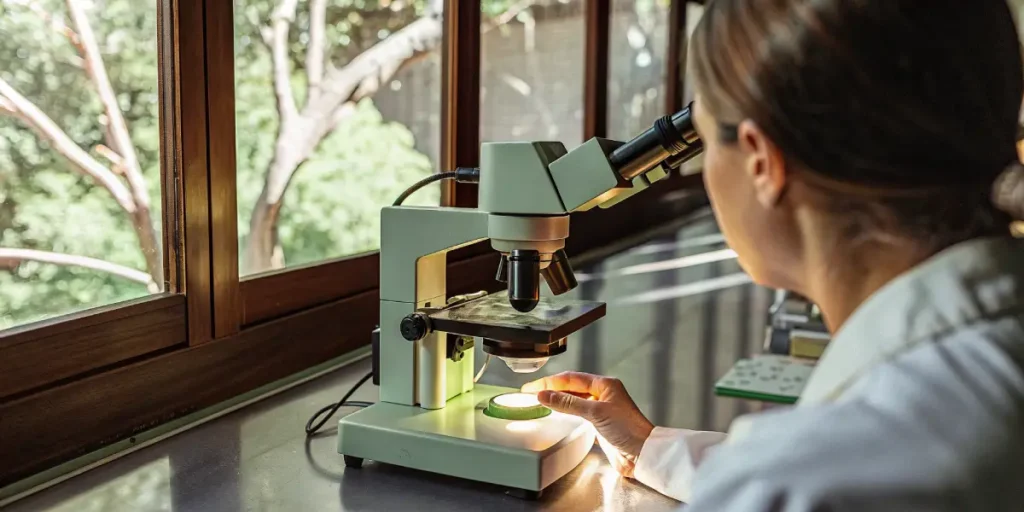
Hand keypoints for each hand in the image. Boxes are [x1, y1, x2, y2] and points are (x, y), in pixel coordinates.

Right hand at [522, 372, 654, 477]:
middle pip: (572, 387)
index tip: (533, 387)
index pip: (571, 379)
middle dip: (552, 388)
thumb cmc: (629, 429)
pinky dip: (566, 412)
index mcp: (605, 385)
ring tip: (541, 401)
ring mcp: (602, 409)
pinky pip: (579, 413)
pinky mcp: (600, 424)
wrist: (642, 453)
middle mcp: (603, 394)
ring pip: (575, 400)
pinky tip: (558, 414)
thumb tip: (545, 395)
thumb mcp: (595, 412)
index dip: (550, 382)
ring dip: (558, 400)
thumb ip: (568, 403)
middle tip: (532, 392)